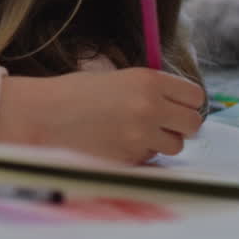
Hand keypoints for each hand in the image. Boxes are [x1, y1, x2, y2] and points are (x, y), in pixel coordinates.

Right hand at [0, 69, 204, 163]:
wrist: (43, 116)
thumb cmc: (75, 94)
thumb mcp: (117, 78)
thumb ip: (150, 89)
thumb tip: (179, 105)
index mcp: (148, 80)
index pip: (195, 96)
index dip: (187, 102)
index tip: (177, 105)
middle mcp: (150, 107)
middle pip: (193, 124)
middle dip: (180, 125)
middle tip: (162, 123)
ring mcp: (141, 135)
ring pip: (175, 146)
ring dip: (161, 142)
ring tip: (134, 133)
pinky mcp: (130, 159)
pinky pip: (150, 159)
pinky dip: (140, 154)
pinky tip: (117, 143)